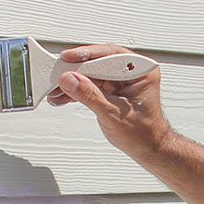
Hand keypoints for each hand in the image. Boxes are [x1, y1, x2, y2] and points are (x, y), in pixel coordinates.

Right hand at [49, 43, 170, 158]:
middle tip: (57, 74)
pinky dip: (77, 90)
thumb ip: (89, 95)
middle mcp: (131, 71)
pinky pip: (90, 84)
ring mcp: (120, 80)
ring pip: (91, 74)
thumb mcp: (113, 114)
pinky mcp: (111, 89)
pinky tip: (63, 96)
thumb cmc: (143, 133)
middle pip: (97, 62)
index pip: (110, 55)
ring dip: (73, 82)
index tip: (68, 58)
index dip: (87, 56)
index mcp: (141, 70)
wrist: (147, 149)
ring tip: (56, 89)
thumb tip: (70, 79)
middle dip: (75, 71)